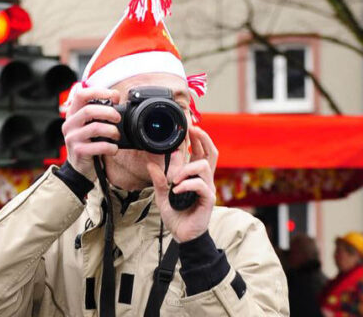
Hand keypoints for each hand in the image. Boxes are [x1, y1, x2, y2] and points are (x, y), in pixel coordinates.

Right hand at [62, 87, 121, 180]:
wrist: (80, 167)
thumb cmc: (89, 143)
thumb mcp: (90, 125)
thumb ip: (99, 113)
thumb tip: (116, 100)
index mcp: (73, 113)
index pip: (81, 94)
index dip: (99, 91)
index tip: (115, 97)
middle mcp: (69, 124)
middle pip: (88, 110)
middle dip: (108, 112)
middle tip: (118, 118)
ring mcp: (72, 138)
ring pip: (95, 128)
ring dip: (112, 130)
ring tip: (116, 135)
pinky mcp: (78, 151)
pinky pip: (98, 146)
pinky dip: (111, 147)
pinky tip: (113, 149)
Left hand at [147, 126, 217, 242]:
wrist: (182, 235)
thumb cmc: (176, 215)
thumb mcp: (162, 195)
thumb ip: (159, 179)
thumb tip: (151, 163)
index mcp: (195, 176)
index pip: (200, 153)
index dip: (198, 139)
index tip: (190, 128)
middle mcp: (204, 180)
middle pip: (211, 153)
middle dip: (203, 139)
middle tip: (194, 130)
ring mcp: (208, 189)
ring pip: (204, 167)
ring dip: (187, 169)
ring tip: (175, 179)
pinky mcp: (208, 200)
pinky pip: (201, 185)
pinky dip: (187, 184)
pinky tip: (176, 190)